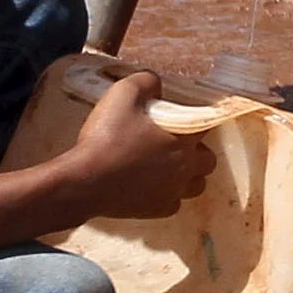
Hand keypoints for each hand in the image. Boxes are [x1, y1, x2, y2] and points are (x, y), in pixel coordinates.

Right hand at [53, 64, 216, 220]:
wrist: (84, 181)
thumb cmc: (107, 136)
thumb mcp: (123, 93)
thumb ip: (146, 82)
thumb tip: (157, 84)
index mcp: (184, 138)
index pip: (208, 124)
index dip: (198, 118)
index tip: (183, 116)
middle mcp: (186, 167)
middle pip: (208, 160)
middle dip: (197, 150)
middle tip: (173, 142)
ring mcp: (173, 192)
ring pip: (196, 185)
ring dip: (187, 175)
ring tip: (166, 166)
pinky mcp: (157, 211)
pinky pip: (173, 203)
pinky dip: (167, 195)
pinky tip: (150, 186)